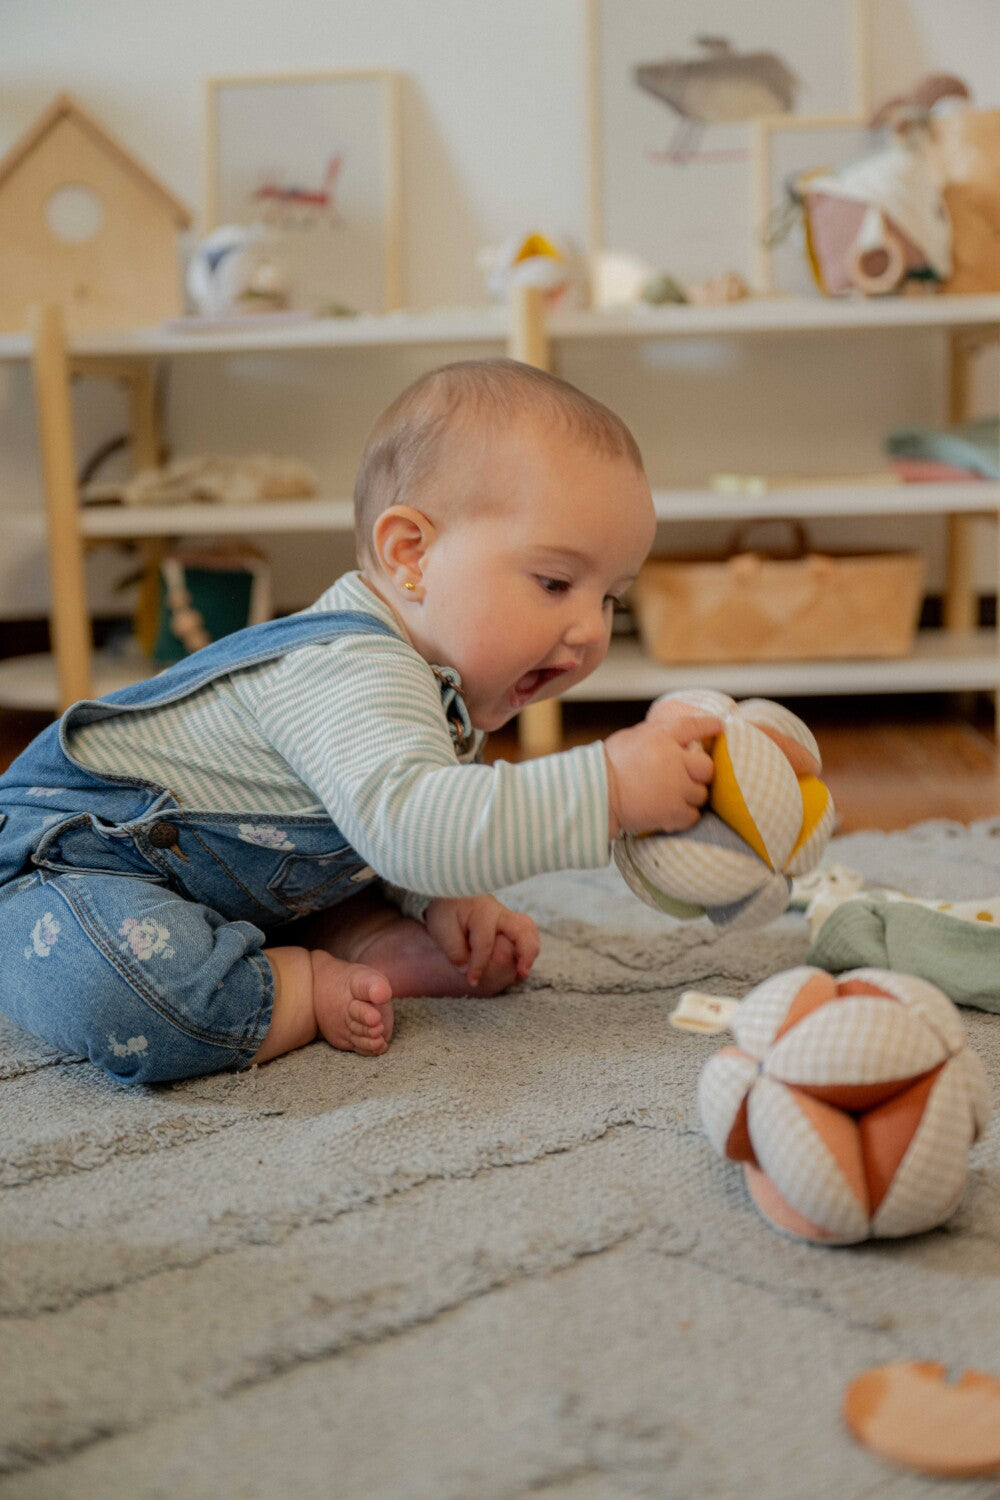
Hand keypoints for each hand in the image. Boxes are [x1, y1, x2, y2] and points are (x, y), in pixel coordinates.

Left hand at [423, 895, 540, 991]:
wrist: (449, 894)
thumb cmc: (445, 911)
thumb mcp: (441, 929)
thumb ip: (454, 950)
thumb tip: (467, 970)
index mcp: (482, 911)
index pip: (486, 943)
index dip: (479, 966)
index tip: (472, 981)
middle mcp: (500, 911)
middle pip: (523, 930)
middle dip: (525, 954)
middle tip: (520, 973)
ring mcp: (508, 916)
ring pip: (529, 930)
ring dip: (530, 951)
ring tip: (522, 972)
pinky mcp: (510, 923)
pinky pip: (527, 932)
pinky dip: (528, 948)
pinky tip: (520, 965)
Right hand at [603, 713, 721, 838]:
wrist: (596, 794)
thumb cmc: (608, 765)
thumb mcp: (631, 737)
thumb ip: (656, 736)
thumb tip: (673, 736)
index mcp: (662, 738)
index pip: (693, 727)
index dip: (709, 725)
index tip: (719, 726)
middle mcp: (674, 761)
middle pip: (706, 767)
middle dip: (701, 773)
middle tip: (690, 777)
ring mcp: (676, 788)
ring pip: (701, 793)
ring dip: (691, 795)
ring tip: (675, 797)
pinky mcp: (673, 812)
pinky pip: (693, 815)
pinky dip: (685, 815)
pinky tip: (672, 812)